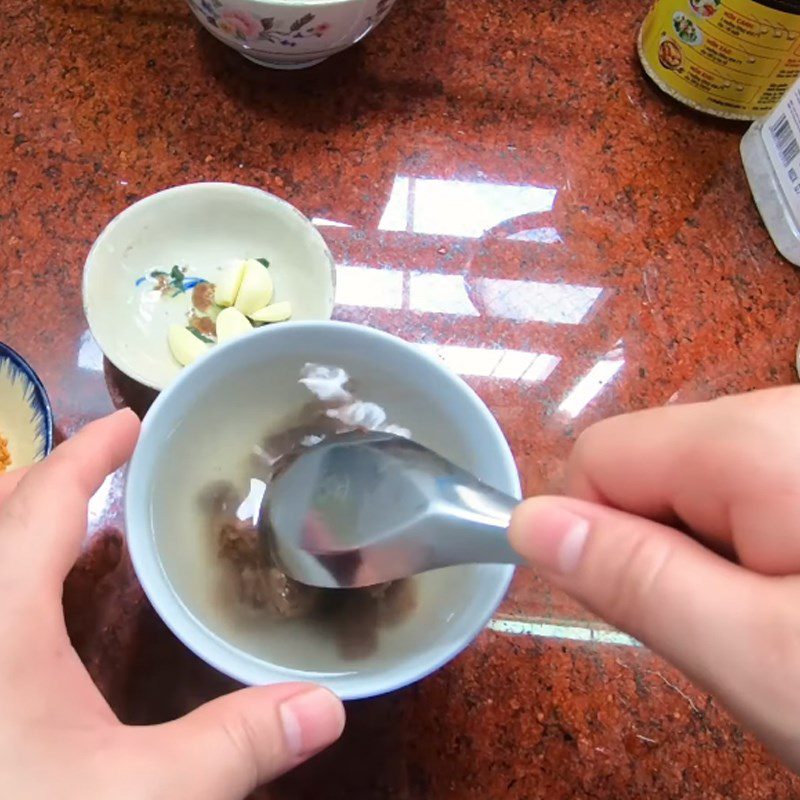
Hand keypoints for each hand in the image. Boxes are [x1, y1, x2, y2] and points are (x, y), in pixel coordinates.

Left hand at [0, 410, 343, 798]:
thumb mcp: (134, 796)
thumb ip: (232, 745)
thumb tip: (328, 707)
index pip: (46, 500)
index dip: (91, 452)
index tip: (134, 420)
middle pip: (4, 512)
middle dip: (58, 476)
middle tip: (121, 466)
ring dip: (31, 521)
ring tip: (90, 519)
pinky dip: (20, 571)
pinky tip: (49, 612)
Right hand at [509, 386, 799, 771]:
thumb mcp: (755, 651)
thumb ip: (634, 577)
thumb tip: (527, 524)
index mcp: (752, 438)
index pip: (597, 456)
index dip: (594, 535)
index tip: (645, 605)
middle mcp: (781, 413)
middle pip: (649, 468)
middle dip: (660, 548)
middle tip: (730, 627)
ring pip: (696, 486)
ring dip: (707, 554)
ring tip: (778, 619)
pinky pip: (749, 492)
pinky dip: (753, 546)